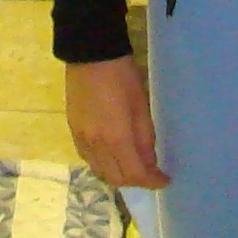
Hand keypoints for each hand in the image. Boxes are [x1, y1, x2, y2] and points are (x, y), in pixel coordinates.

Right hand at [66, 57, 164, 189]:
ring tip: (131, 167)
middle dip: (135, 181)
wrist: (90, 55)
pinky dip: (102, 164)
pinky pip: (88, 159)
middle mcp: (96, 145)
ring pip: (100, 171)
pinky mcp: (73, 131)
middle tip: (150, 174)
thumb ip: (145, 138)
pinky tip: (111, 156)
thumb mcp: (141, 106)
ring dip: (117, 175)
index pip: (135, 174)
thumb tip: (150, 162)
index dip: (152, 181)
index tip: (164, 180)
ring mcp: (81, 139)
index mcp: (117, 138)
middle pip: (116, 178)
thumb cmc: (122, 77)